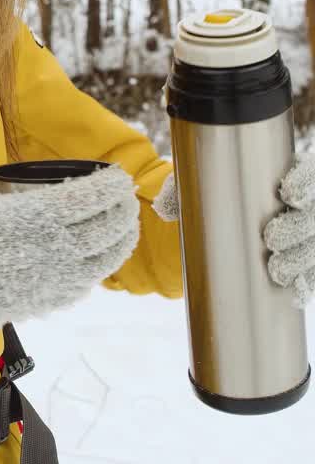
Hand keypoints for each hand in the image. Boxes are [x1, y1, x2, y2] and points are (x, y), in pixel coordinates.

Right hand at [0, 164, 139, 339]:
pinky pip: (87, 283)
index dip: (112, 185)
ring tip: (124, 227)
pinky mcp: (47, 301)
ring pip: (106, 259)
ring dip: (122, 239)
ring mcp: (55, 279)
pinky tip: (96, 258)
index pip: (92, 197)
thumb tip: (2, 184)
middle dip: (123, 209)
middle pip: (108, 227)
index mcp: (37, 215)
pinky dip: (99, 267)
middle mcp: (55, 248)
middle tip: (124, 198)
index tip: (118, 176)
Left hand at [153, 148, 314, 306]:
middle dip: (298, 226)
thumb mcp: (198, 187)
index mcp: (285, 175)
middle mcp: (303, 204)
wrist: (225, 225)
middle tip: (271, 238)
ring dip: (302, 258)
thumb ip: (181, 191)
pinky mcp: (306, 261)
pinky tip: (296, 291)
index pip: (307, 172)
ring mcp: (307, 234)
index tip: (286, 194)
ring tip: (277, 270)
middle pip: (313, 214)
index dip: (303, 182)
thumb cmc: (217, 197)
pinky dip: (307, 283)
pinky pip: (313, 274)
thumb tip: (163, 209)